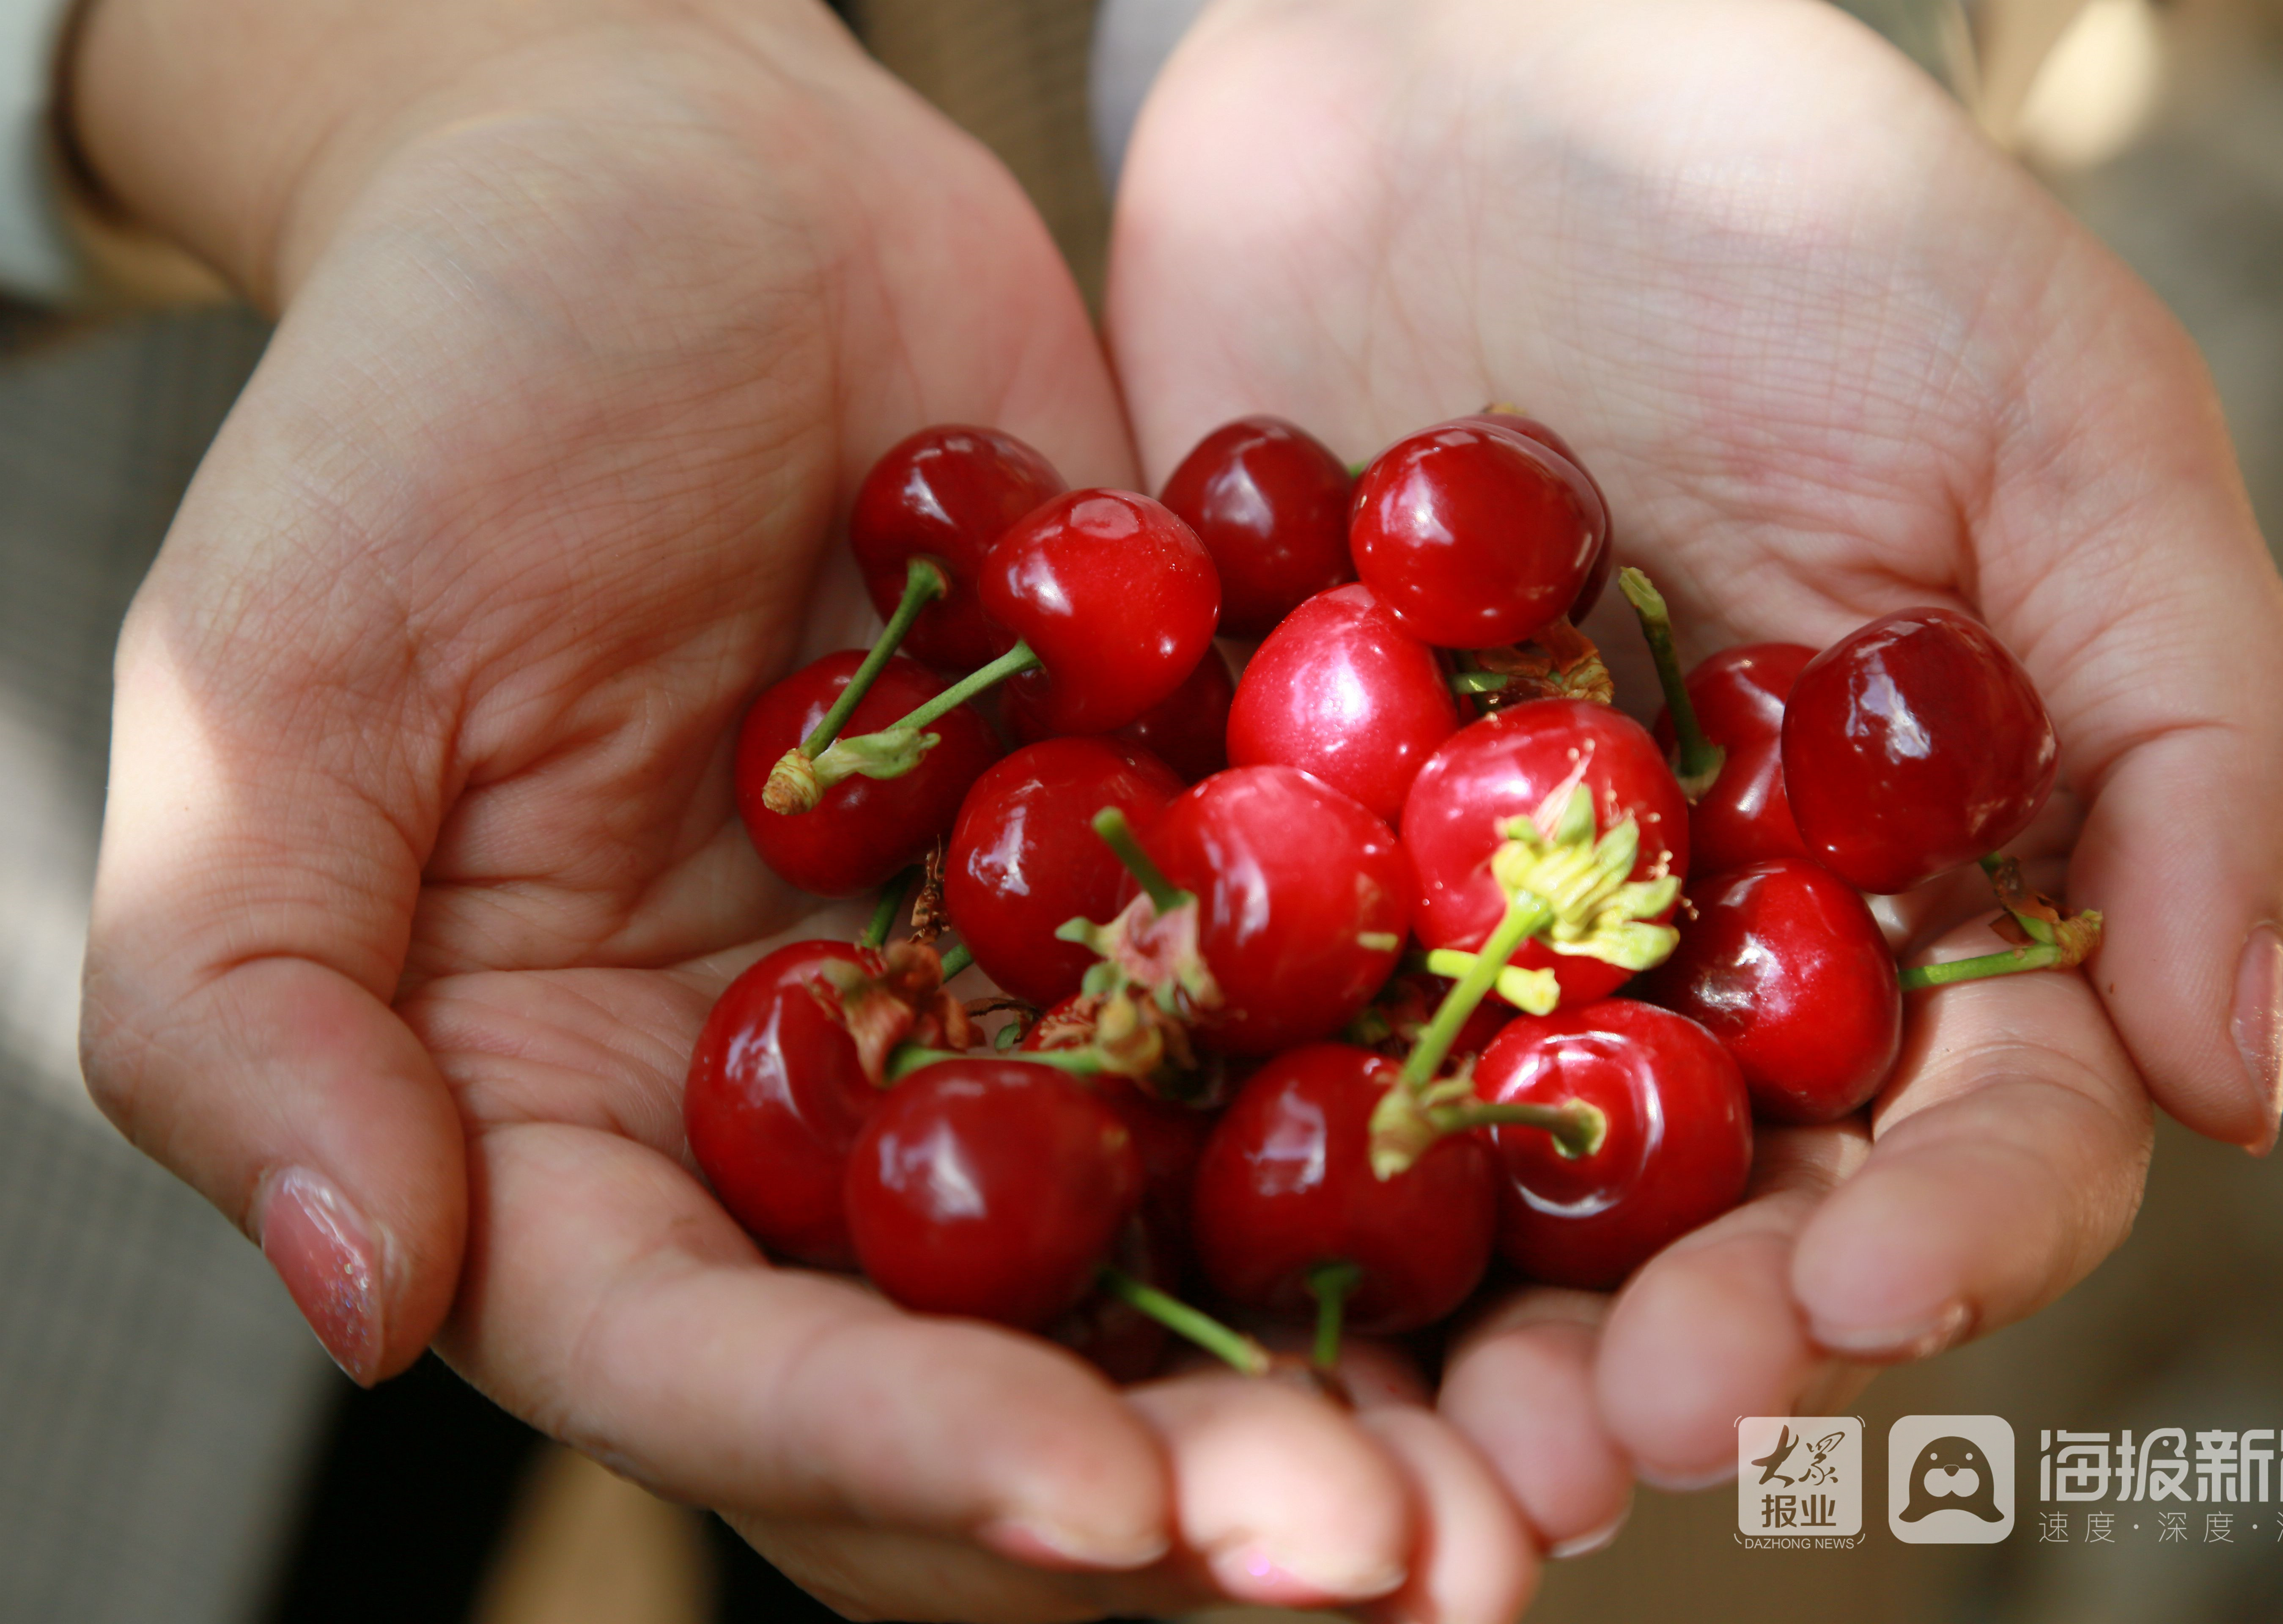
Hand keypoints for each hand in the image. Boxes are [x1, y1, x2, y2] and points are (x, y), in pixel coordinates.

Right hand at [71, 2, 1537, 1615]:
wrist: (670, 183)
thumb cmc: (425, 402)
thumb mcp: (275, 682)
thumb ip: (256, 1006)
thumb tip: (367, 1297)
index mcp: (592, 1138)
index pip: (732, 1370)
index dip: (908, 1452)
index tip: (1100, 1502)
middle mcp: (825, 1123)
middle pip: (1006, 1379)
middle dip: (1198, 1493)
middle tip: (1411, 1551)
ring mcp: (1020, 1008)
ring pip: (1198, 1260)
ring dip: (1377, 1377)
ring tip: (1554, 1453)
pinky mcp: (1177, 872)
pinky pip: (1317, 1027)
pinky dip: (1448, 1124)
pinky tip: (1602, 1195)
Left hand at [1109, 0, 2282, 1526]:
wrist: (1463, 76)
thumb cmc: (1802, 218)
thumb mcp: (2059, 430)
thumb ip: (2180, 737)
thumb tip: (2233, 1078)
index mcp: (1903, 891)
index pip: (1966, 1132)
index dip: (1928, 1240)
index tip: (1848, 1301)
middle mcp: (1689, 946)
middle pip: (1706, 1215)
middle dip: (1666, 1347)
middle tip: (1586, 1454)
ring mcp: (1465, 916)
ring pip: (1475, 1184)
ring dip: (1441, 1331)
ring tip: (1399, 1449)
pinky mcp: (1268, 849)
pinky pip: (1246, 1022)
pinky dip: (1217, 1138)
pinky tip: (1174, 1247)